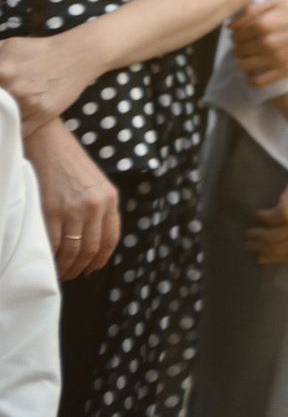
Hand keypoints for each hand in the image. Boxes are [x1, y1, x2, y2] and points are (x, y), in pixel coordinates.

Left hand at [0, 31, 100, 128]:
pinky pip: (17, 133)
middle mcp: (12, 89)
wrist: (79, 55)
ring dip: (1, 119)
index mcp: (0, 71)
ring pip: (1, 123)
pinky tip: (9, 127)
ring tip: (5, 113)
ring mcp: (27, 105)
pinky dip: (11, 133)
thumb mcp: (8, 46)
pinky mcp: (42, 116)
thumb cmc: (41, 50)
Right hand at [27, 117, 118, 278]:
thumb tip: (92, 236)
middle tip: (72, 275)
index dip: (101, 259)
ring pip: (72, 251)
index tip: (92, 269)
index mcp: (110, 198)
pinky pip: (53, 243)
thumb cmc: (69, 161)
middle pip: (91, 249)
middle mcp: (96, 205)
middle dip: (81, 267)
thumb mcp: (95, 182)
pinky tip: (47, 261)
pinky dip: (50, 258)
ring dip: (65, 267)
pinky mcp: (50, 210)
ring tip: (59, 272)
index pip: (111, 238)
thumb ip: (98, 206)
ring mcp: (73, 209)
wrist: (48, 141)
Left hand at [231, 0, 287, 88]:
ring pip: (243, 66)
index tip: (246, 34)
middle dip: (241, 47)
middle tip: (251, 45)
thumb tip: (230, 26)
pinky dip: (249, 80)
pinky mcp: (286, 70)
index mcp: (263, 23)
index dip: (238, 34)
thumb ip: (252, 11)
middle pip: (238, 50)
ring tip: (252, 57)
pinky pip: (258, 81)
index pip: (236, 35)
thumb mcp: (280, 2)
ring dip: (244, 62)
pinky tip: (251, 75)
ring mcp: (276, 58)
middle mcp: (267, 42)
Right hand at [247, 142, 287, 264]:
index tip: (265, 256)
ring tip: (249, 234)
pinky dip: (262, 217)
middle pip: (281, 249)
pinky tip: (260, 214)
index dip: (278, 257)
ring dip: (256, 236)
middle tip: (250, 246)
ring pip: (271, 238)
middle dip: (263, 249)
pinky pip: (268, 219)